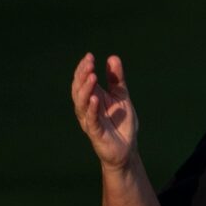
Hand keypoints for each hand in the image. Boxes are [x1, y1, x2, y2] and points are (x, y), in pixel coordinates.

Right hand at [71, 52, 138, 171]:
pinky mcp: (95, 133)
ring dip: (86, 88)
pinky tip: (95, 98)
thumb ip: (116, 79)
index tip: (90, 56)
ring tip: (92, 76)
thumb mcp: (122, 97)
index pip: (82, 80)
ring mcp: (89, 120)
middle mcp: (87, 108)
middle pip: (79, 89)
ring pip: (81, 103)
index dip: (84, 68)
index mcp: (92, 97)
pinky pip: (91, 119)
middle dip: (83, 75)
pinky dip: (92, 109)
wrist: (127, 149)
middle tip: (90, 63)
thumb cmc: (122, 123)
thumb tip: (113, 57)